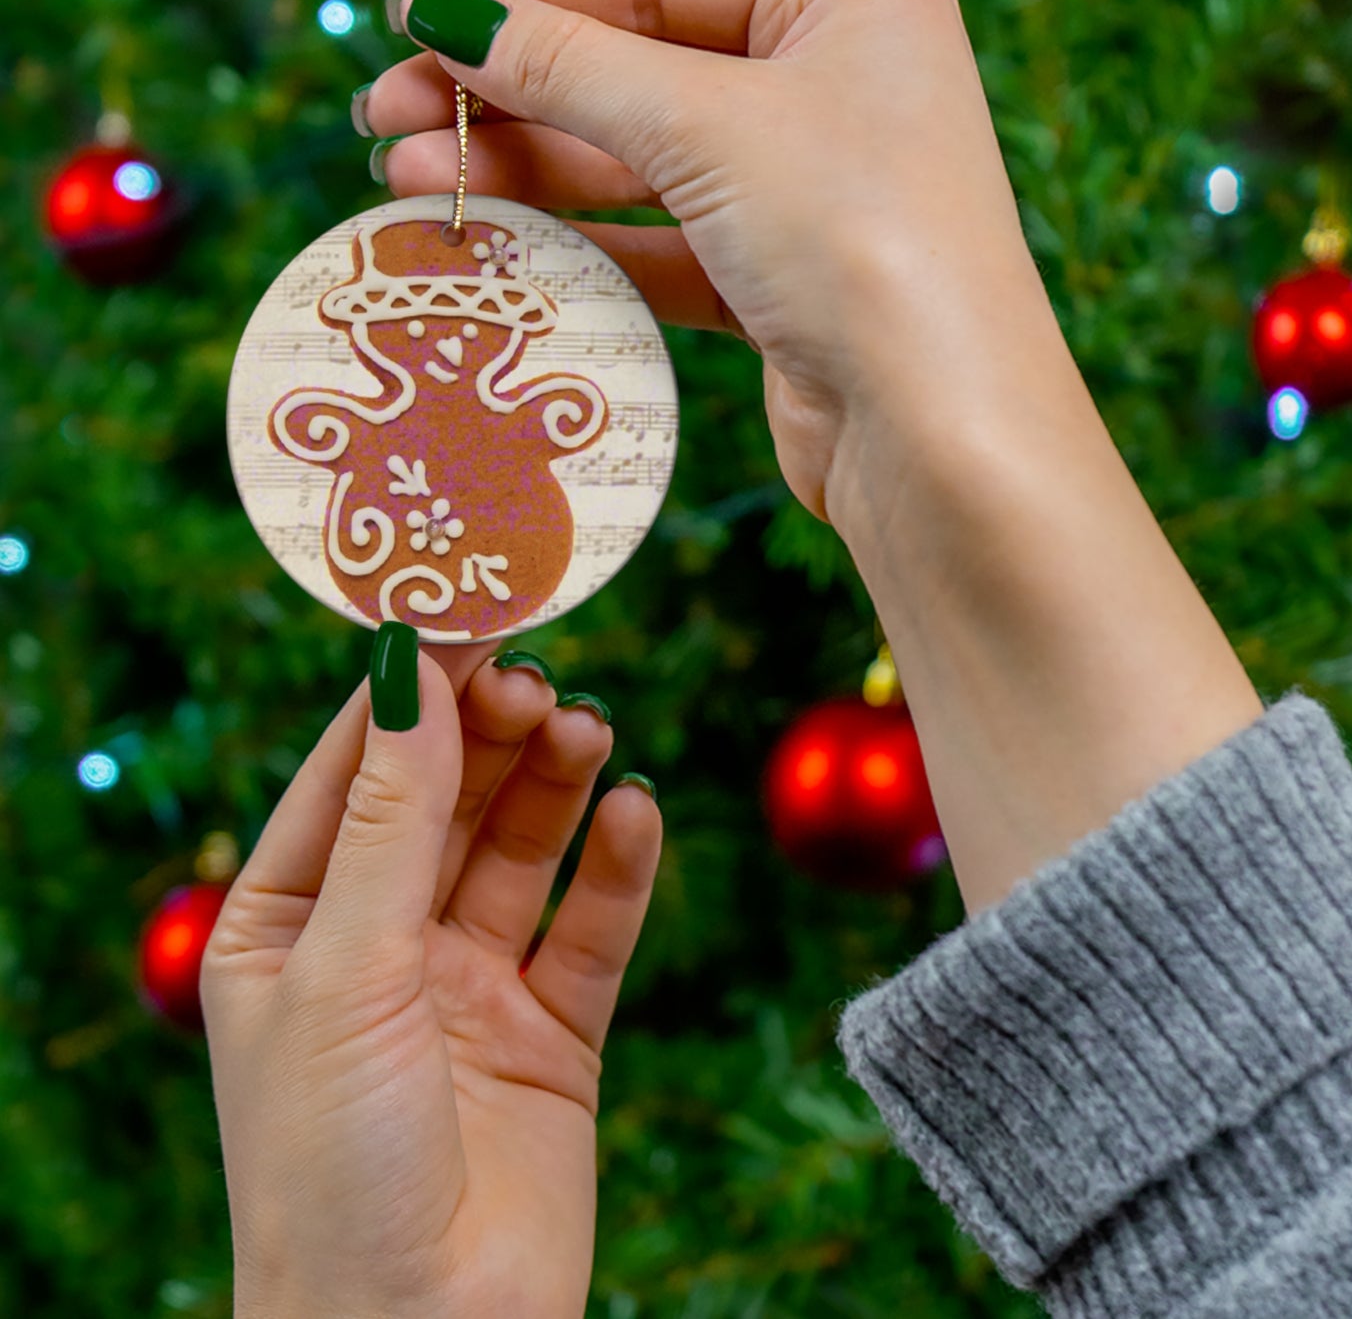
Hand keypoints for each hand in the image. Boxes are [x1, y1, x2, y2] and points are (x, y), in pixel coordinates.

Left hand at [201, 641, 660, 1318]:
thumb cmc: (332, 1166)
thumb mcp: (346, 969)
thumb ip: (392, 818)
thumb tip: (412, 671)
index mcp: (289, 925)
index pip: (353, 772)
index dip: (409, 691)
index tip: (468, 611)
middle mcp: (379, 944)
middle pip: (446, 799)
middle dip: (490, 734)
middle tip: (538, 679)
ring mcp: (469, 986)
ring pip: (521, 850)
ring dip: (555, 784)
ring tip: (587, 730)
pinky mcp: (552, 1033)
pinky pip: (591, 928)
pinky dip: (617, 868)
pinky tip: (635, 814)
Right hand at [361, 0, 1052, 527]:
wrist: (939, 436)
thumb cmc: (857, 240)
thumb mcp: (706, 126)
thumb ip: (571, 67)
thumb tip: (448, 15)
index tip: (414, 17)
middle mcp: (834, 84)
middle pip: (637, 69)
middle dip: (508, 93)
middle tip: (385, 115)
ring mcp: (808, 189)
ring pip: (640, 163)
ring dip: (526, 171)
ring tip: (406, 181)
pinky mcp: (781, 283)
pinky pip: (662, 245)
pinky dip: (581, 245)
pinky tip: (493, 242)